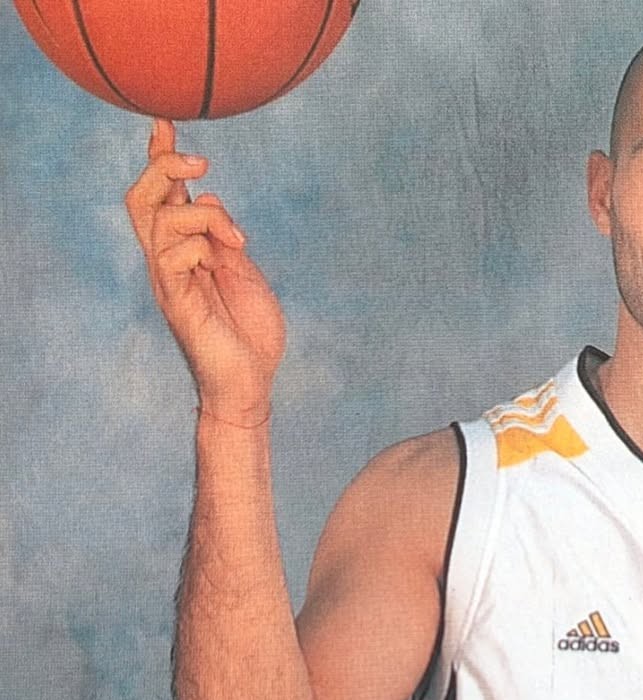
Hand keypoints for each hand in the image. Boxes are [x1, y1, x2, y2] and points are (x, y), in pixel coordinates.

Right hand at [125, 118, 285, 423]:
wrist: (252, 385)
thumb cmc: (250, 334)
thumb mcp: (245, 273)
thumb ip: (224, 238)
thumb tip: (207, 196)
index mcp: (187, 253)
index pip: (163, 198)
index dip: (161, 159)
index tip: (167, 123)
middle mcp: (170, 262)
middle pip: (142, 199)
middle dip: (165, 169)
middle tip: (201, 163)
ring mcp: (171, 281)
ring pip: (157, 220)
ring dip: (201, 214)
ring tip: (237, 238)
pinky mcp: (177, 303)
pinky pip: (171, 257)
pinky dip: (197, 245)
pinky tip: (223, 258)